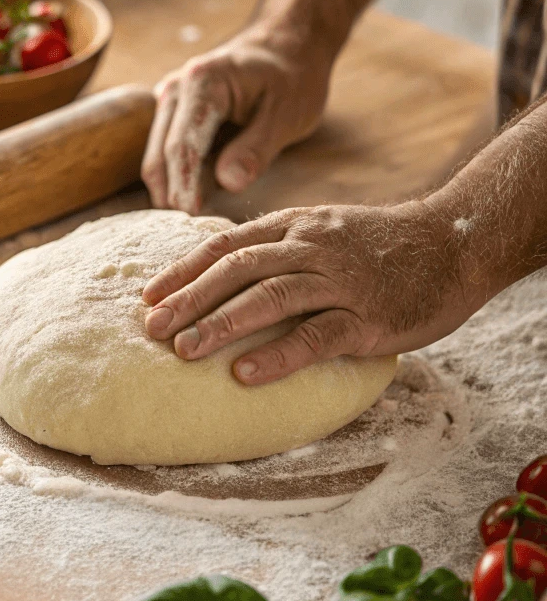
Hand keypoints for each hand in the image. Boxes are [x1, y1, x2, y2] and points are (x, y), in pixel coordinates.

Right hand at [141, 29, 332, 212]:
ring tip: (190, 221)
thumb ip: (257, 149)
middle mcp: (176, 88)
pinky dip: (176, 176)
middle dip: (170, 192)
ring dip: (170, 187)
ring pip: (157, 154)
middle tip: (186, 230)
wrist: (287, 45)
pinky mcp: (175, 113)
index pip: (182, 144)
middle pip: (160, 152)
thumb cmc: (292, 76)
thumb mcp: (287, 114)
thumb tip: (227, 183)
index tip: (191, 215)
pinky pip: (166, 150)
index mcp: (202, 83)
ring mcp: (171, 99)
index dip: (184, 184)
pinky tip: (193, 199)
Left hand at [141, 201, 477, 383]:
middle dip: (188, 299)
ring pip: (269, 297)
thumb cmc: (379, 244)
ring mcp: (338, 281)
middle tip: (150, 328)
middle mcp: (309, 247)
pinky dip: (278, 354)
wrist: (454, 242)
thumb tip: (221, 269)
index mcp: (292, 227)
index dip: (182, 270)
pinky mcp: (367, 317)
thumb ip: (276, 245)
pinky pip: (316, 335)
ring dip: (221, 324)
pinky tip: (244, 373)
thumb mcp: (321, 228)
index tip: (147, 296)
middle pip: (236, 269)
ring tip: (183, 351)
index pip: (224, 245)